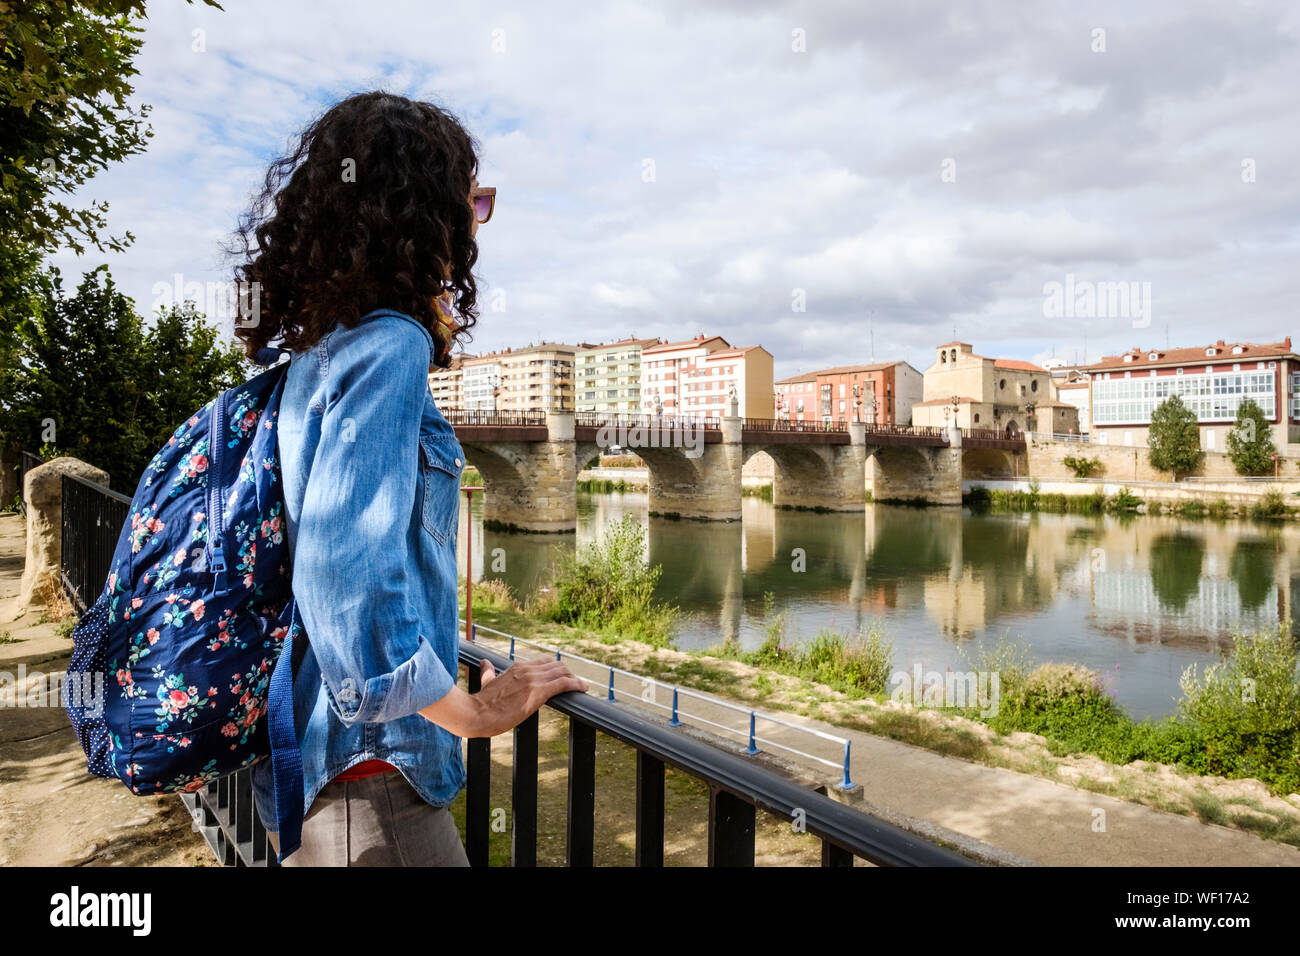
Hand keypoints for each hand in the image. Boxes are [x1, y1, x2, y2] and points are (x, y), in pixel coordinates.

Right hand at [418, 656, 585, 737]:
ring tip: (581, 686)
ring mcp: (533, 680)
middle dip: (568, 673)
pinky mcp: (537, 693)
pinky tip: (583, 688)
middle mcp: (527, 670)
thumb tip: (485, 664)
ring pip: (562, 672)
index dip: (556, 669)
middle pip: (556, 666)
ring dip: (574, 679)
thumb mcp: (486, 681)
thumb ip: (488, 672)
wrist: (475, 713)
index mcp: (518, 667)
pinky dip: (576, 684)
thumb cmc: (481, 702)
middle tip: (575, 683)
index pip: (544, 662)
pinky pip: (563, 684)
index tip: (563, 676)